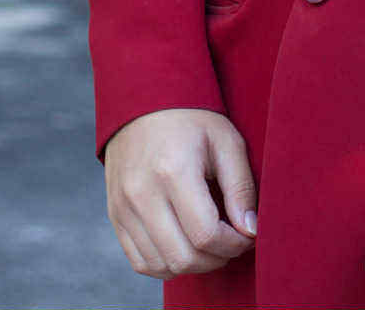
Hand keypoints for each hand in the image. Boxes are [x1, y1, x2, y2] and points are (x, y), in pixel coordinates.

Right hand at [103, 107, 257, 279]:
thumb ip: (241, 187)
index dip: (234, 243)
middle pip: (183, 258)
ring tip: (211, 244)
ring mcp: (123, 207)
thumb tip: (250, 230)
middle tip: (233, 242)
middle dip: (217, 259)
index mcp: (173, 171)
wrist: (143, 98)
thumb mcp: (226, 140)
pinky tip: (186, 246)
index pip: (206, 234)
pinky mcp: (115, 215)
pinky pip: (140, 262)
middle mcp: (142, 194)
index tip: (248, 233)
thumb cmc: (191, 117)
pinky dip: (167, 265)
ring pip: (161, 266)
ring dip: (193, 265)